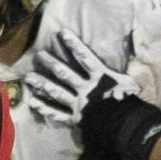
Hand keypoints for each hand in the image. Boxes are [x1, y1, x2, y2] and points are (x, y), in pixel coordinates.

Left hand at [22, 29, 140, 125]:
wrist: (126, 127)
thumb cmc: (130, 103)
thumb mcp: (131, 85)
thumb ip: (125, 75)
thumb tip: (127, 66)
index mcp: (100, 77)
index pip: (85, 57)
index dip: (74, 44)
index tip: (62, 33)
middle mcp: (86, 88)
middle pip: (65, 74)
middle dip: (51, 63)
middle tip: (38, 55)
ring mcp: (78, 104)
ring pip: (57, 92)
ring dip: (42, 84)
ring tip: (29, 78)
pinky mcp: (75, 119)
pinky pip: (57, 114)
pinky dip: (45, 108)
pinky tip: (33, 103)